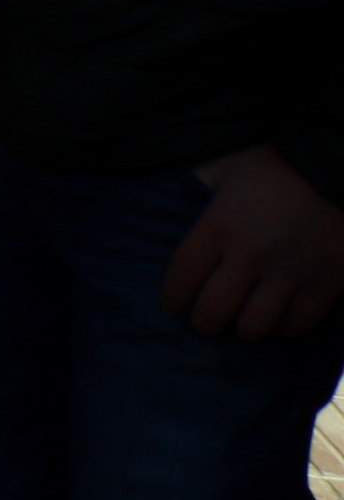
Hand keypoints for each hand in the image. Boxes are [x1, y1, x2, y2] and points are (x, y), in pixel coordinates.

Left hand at [164, 147, 343, 337]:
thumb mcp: (228, 170)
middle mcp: (250, 256)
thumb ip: (205, 187)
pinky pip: (297, 325)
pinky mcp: (325, 286)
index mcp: (219, 226)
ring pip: (254, 326)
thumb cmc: (276, 170)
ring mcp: (289, 275)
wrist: (337, 175)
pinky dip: (283, 327)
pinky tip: (277, 319)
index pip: (182, 276)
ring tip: (242, 322)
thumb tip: (177, 188)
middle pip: (213, 310)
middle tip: (205, 321)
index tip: (173, 304)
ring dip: (244, 328)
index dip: (173, 297)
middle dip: (204, 322)